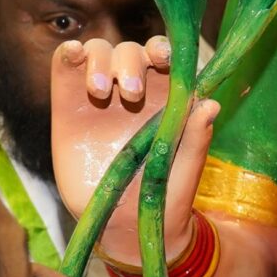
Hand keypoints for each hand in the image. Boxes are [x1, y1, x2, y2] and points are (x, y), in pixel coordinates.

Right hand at [51, 36, 215, 266]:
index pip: (163, 58)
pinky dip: (68, 55)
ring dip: (99, 59)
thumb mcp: (185, 169)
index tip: (163, 58)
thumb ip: (196, 137)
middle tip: (131, 93)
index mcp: (165, 97)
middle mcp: (132, 90)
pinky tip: (73, 55)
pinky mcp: (68, 109)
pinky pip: (65, 71)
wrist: (125, 227)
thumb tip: (212, 105)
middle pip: (128, 51)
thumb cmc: (164, 196)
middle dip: (129, 62)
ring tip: (100, 91)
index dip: (162, 49)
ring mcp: (100, 97)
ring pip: (97, 53)